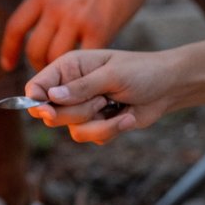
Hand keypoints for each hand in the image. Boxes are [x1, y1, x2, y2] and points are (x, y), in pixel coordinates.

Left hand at [0, 0, 158, 72]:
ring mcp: (76, 18)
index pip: (15, 28)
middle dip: (38, 66)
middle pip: (34, 49)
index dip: (9, 50)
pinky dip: (86, 68)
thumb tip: (46, 20)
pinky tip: (90, 72)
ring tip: (69, 77)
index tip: (7, 65)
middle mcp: (54, 7)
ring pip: (56, 58)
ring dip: (61, 73)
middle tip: (49, 73)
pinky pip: (84, 58)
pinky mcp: (100, 28)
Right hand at [24, 48, 177, 143]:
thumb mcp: (112, 75)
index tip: (48, 110)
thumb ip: (81, 87)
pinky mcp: (94, 124)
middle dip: (79, 111)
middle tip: (101, 100)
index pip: (37, 86)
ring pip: (71, 129)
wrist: (169, 88)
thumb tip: (51, 98)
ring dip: (98, 122)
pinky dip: (110, 130)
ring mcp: (81, 108)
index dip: (36, 100)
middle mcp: (69, 88)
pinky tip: (125, 116)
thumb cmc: (142, 72)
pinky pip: (90, 136)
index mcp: (68, 67)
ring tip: (115, 106)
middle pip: (51, 113)